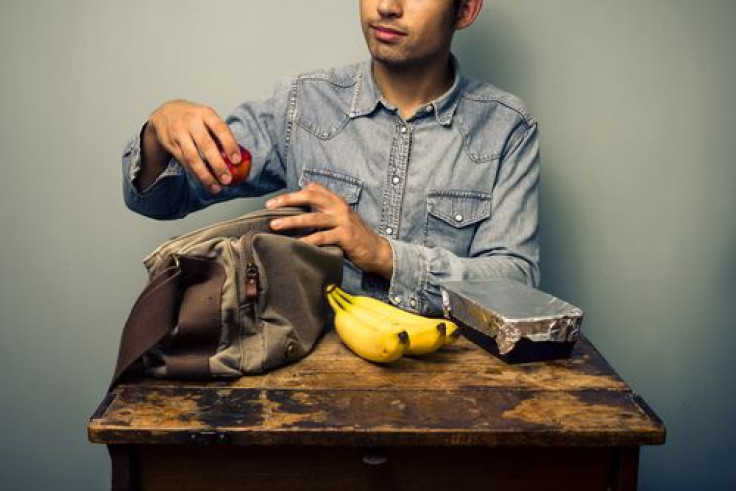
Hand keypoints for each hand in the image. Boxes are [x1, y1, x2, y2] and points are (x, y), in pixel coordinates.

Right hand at [143, 100, 243, 192]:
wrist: (165, 114)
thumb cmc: (193, 118)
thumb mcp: (206, 118)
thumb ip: (219, 134)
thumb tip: (236, 159)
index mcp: (206, 114)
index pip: (220, 129)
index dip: (229, 144)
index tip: (237, 161)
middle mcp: (192, 122)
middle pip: (206, 146)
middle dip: (218, 165)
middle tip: (227, 180)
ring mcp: (179, 133)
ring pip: (193, 158)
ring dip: (205, 175)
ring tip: (216, 187)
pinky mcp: (171, 144)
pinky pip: (184, 162)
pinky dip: (195, 174)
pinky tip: (204, 182)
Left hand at [266, 182, 393, 277]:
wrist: (377, 250)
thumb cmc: (354, 236)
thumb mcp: (339, 220)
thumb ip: (323, 213)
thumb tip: (298, 213)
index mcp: (336, 201)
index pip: (313, 189)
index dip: (293, 194)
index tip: (274, 202)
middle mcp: (339, 207)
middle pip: (310, 196)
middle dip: (287, 200)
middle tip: (269, 207)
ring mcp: (343, 221)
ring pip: (313, 217)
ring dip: (292, 221)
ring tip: (275, 226)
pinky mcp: (346, 236)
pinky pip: (323, 237)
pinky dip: (308, 240)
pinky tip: (296, 244)